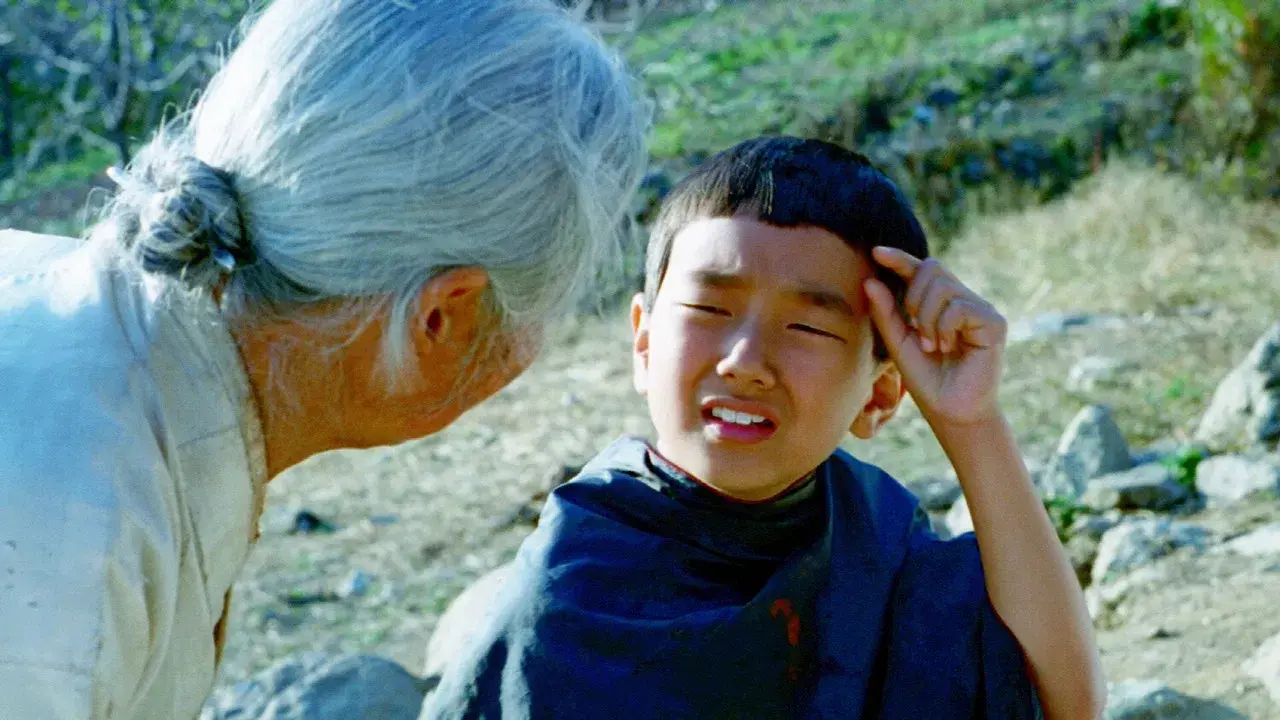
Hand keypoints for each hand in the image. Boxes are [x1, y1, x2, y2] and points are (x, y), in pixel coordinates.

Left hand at [863, 247, 1006, 426]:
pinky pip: (959, 307)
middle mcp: (962, 300)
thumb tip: (869, 281)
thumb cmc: (927, 380)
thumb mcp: (898, 343)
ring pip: (943, 286)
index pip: (921, 270)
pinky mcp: (994, 322)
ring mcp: (980, 309)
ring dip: (927, 319)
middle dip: (913, 298)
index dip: (900, 259)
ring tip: (933, 346)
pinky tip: (949, 348)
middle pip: (932, 269)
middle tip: (917, 331)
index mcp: (940, 304)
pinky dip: (944, 328)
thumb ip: (885, 313)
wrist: (950, 412)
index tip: (877, 252)